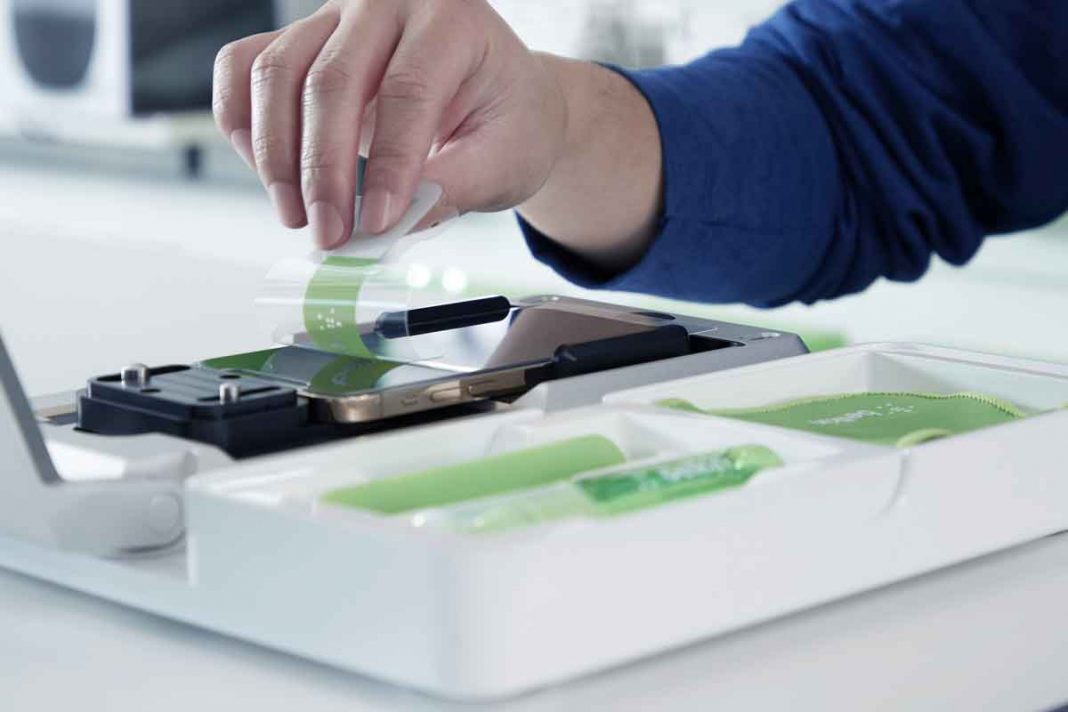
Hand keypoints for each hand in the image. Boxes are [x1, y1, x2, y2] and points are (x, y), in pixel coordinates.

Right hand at [212, 0, 567, 247]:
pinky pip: (244, 67)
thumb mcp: (505, 158)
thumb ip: (454, 187)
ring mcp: (334, 17)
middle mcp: (387, 5)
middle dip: (324, 170)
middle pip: (332, 81)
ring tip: (298, 216)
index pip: (407, 90)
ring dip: (277, 156)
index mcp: (452, 20)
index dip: (390, 163)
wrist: (497, 98)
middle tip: (330, 233)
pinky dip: (244, 123)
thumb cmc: (506, 121)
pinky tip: (268, 172)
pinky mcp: (301, 41)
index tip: (379, 222)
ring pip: (276, 73)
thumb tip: (391, 224)